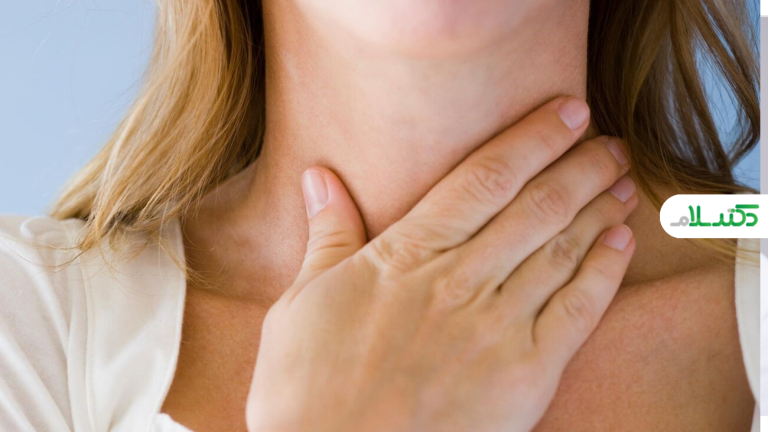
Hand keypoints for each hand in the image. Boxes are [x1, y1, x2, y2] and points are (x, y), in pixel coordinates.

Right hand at [246, 97, 636, 431]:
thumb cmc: (307, 390)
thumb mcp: (301, 303)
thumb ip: (327, 235)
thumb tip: (319, 177)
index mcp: (407, 256)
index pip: (484, 179)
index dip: (533, 139)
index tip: (567, 112)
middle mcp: (460, 282)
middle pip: (536, 206)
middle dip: (580, 166)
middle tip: (608, 142)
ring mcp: (496, 328)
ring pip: (562, 250)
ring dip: (598, 208)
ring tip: (623, 180)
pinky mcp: (524, 377)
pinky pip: (577, 312)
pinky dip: (603, 272)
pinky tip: (620, 242)